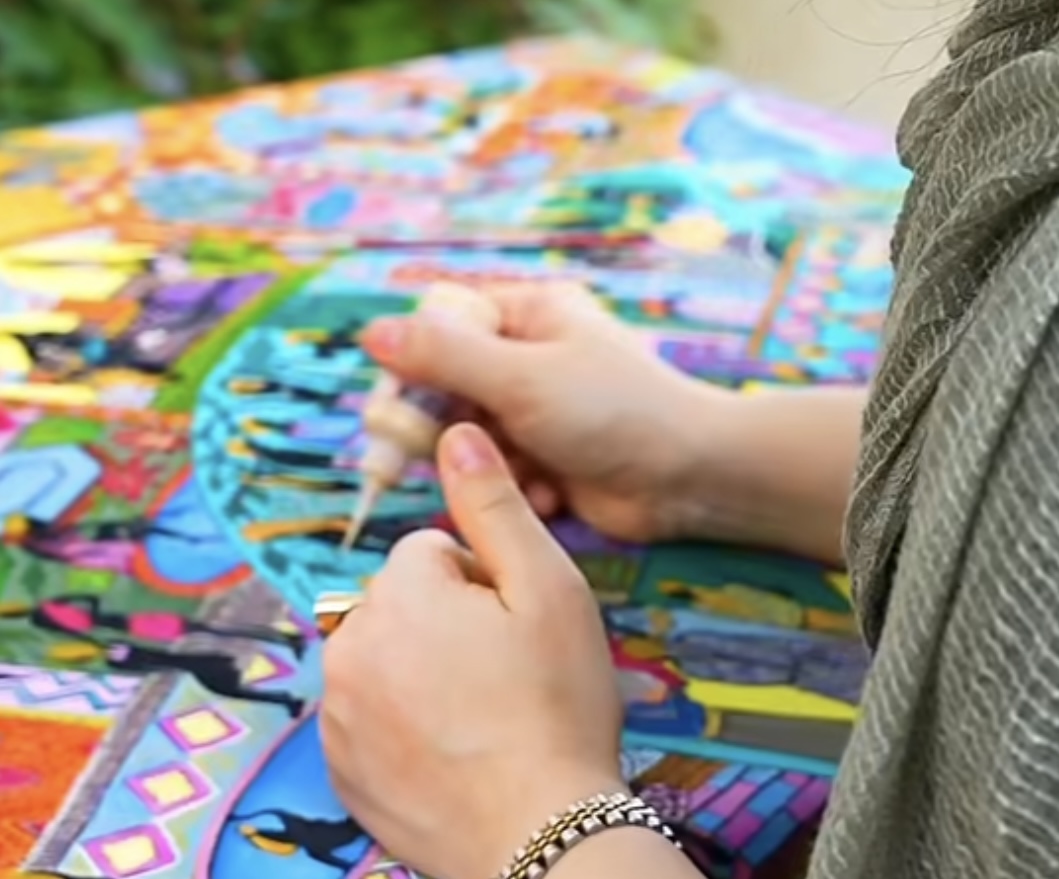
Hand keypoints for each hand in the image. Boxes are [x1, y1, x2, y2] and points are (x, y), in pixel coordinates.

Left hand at [320, 424, 624, 878]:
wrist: (543, 839)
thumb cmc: (556, 704)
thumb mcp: (546, 586)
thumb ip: (492, 502)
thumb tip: (456, 431)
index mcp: (398, 593)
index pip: (431, 550)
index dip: (483, 582)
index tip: (513, 627)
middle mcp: (349, 645)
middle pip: (402, 599)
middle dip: (445, 618)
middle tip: (501, 670)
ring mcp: (337, 712)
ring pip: (384, 651)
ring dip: (420, 666)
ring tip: (479, 712)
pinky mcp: (339, 767)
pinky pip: (367, 710)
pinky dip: (399, 718)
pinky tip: (449, 748)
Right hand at [360, 283, 724, 542]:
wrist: (692, 478)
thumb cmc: (611, 409)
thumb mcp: (520, 376)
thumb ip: (443, 355)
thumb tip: (371, 332)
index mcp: (525, 314)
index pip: (439, 327)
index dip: (408, 367)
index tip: (389, 409)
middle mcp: (526, 356)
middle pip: (445, 385)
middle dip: (438, 426)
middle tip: (423, 456)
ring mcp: (535, 409)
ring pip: (468, 435)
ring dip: (486, 461)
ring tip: (520, 473)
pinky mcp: (546, 457)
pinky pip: (501, 469)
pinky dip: (516, 485)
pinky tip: (550, 494)